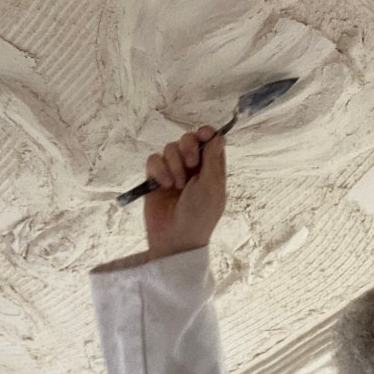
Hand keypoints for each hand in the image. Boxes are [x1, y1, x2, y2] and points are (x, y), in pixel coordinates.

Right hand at [144, 126, 226, 259]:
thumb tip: (219, 136)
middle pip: (188, 140)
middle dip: (188, 147)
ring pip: (170, 148)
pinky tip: (163, 185)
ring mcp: (172, 171)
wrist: (174, 239)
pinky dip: (158, 169)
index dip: (206, 134)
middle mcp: (192, 168)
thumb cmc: (199, 215)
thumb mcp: (211, 187)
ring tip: (176, 185)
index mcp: (211, 169)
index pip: (210, 142)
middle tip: (191, 163)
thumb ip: (213, 159)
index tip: (202, 134)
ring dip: (173, 164)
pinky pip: (153, 159)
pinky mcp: (155, 178)